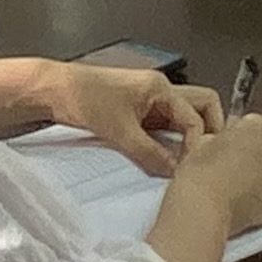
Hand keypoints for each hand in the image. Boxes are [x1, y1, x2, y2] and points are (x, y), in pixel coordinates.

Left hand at [37, 61, 219, 176]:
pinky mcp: (138, 110)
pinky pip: (164, 124)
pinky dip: (169, 140)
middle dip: (207, 131)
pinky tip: (164, 158)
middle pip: (201, 107)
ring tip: (184, 162)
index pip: (196, 117)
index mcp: (161, 88)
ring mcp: (150, 99)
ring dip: (186, 137)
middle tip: (201, 159)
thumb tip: (175, 173)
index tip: (190, 167)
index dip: (197, 143)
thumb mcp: (119, 131)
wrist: (54, 90)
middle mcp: (160, 90)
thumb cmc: (84, 100)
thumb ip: (150, 153)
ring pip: (183, 117)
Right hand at [176, 113, 261, 232]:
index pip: (252, 123)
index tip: (228, 145)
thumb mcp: (199, 142)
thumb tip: (219, 142)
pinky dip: (261, 198)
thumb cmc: (198, 176)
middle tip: (228, 168)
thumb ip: (218, 136)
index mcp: (255, 128)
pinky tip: (239, 203)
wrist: (203, 209)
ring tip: (232, 188)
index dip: (238, 134)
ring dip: (258, 177)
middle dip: (252, 155)